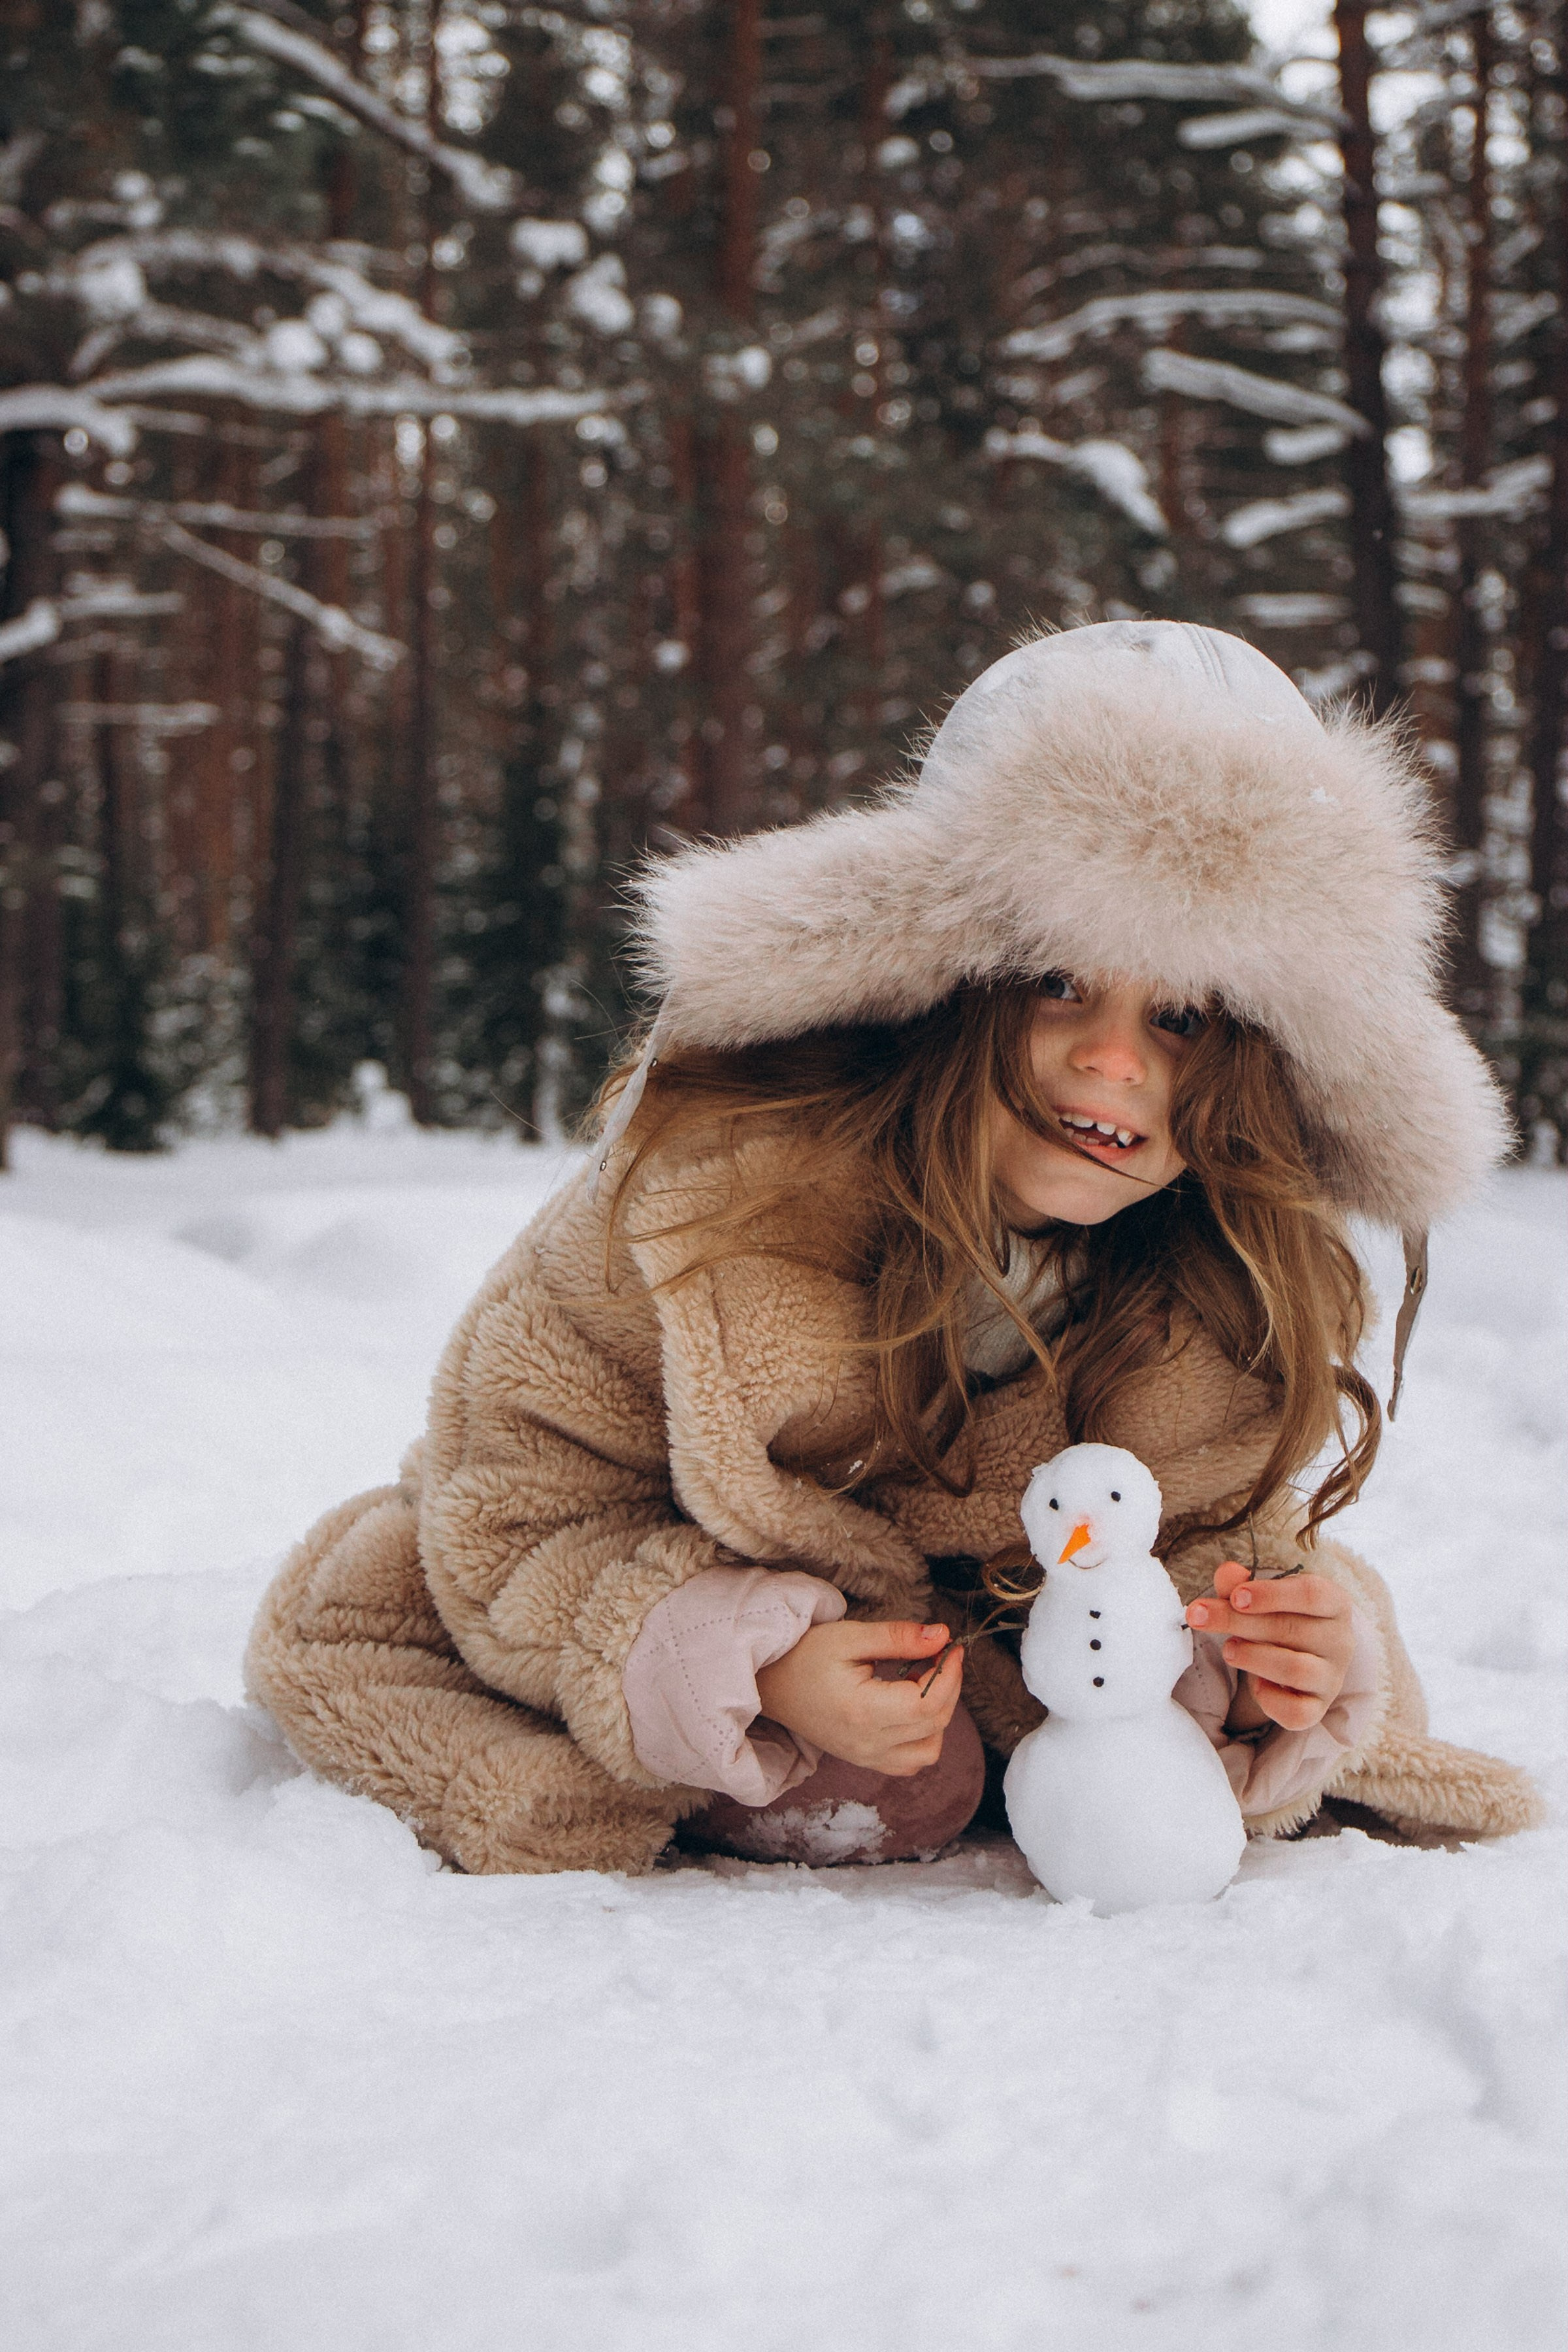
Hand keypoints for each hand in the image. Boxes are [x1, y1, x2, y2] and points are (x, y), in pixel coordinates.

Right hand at [754, 1619, 962, 1776]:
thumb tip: (942, 1635)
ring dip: (939, 1717)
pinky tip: (911, 1707)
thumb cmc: (804, 1656)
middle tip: (940, 1655)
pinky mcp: (864, 1759)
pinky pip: (910, 1762)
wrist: (769, 1685)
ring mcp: (866, 1757)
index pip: (927, 1703)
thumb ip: (899, 1637)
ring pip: (928, 1751)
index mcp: (863, 1712)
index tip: (952, 1647)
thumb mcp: (850, 1636)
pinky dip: (923, 1738)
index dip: (950, 1675)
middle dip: (949, 1687)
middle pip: (934, 1725)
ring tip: (923, 1682)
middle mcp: (868, 1743)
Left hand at [1186, 1562, 1354, 1735]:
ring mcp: (1332, 1677)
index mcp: (1334, 1603)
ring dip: (1253, 1657)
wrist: (1301, 1658)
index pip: (1311, 1594)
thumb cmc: (1280, 1619)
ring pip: (1295, 1670)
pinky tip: (1256, 1685)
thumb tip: (1227, 1573)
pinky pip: (1297, 1711)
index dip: (1271, 1595)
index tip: (1236, 1597)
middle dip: (1239, 1622)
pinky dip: (1270, 1699)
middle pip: (1291, 1629)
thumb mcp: (1261, 1597)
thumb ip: (1240, 1584)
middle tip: (1199, 1616)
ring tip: (1229, 1649)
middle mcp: (1340, 1641)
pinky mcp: (1319, 1708)